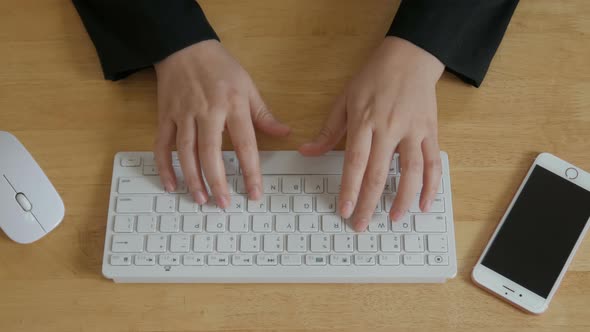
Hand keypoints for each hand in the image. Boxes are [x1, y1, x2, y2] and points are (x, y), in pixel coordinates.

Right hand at [154, 40, 289, 207]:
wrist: (183, 46)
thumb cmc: (219, 67)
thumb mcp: (247, 85)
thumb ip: (263, 113)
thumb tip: (284, 133)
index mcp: (232, 105)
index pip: (244, 144)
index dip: (250, 171)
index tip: (254, 193)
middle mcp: (207, 112)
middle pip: (210, 152)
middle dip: (217, 181)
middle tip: (224, 203)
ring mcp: (183, 115)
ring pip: (185, 152)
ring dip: (192, 178)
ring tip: (201, 199)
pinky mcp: (165, 116)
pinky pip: (162, 145)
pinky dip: (164, 166)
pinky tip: (171, 184)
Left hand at [299, 36, 444, 230]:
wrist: (410, 57)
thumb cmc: (374, 78)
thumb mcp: (344, 99)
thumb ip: (328, 130)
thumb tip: (306, 151)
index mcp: (364, 121)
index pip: (355, 162)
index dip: (349, 189)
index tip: (344, 209)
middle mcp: (389, 128)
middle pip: (379, 173)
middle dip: (369, 203)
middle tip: (361, 224)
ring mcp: (413, 131)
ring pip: (411, 172)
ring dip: (403, 199)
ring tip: (393, 218)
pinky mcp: (430, 132)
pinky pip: (433, 162)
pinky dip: (432, 185)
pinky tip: (425, 203)